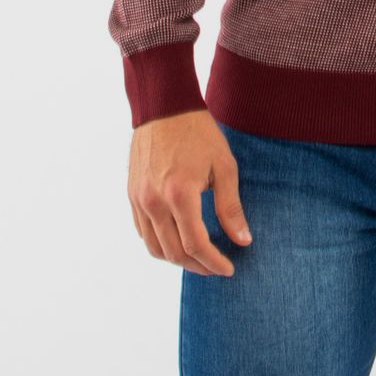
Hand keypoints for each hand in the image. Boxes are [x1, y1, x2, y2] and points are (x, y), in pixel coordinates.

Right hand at [127, 108, 252, 276]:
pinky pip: (143, 231)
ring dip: (178, 259)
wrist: (164, 106)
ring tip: (199, 258)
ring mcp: (139, 199)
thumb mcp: (224, 166)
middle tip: (217, 267)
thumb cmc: (198, 132)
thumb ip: (231, 207)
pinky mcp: (132, 195)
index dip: (214, 262)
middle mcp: (154, 201)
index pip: (196, 244)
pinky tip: (177, 240)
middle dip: (198, 266)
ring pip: (155, 247)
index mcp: (179, 194)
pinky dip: (160, 244)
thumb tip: (243, 241)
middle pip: (174, 252)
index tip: (229, 269)